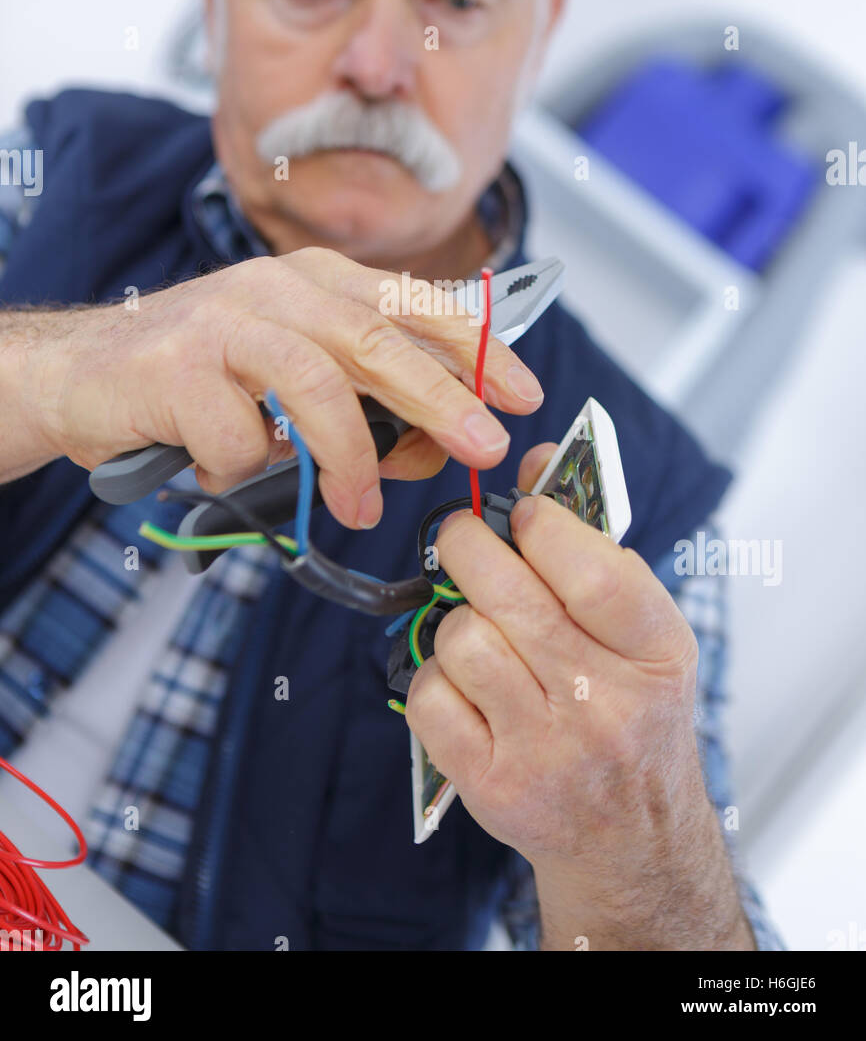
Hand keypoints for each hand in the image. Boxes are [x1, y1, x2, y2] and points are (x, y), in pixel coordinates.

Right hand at [16, 248, 543, 525]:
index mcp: (315, 280)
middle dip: (441, 397)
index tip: (523, 391)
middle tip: (483, 445)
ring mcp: (222, 322)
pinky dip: (246, 468)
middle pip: (377, 338)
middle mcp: (275, 288)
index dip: (475, 346)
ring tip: (359, 504)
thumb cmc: (201, 377)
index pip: (413, 303)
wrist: (82, 373)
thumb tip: (436, 442)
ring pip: (315, 384)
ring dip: (349, 454)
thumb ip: (362, 392)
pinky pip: (239, 433)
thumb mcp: (293, 368)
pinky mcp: (175, 366)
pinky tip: (229, 471)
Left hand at [405, 442, 754, 950]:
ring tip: (481, 630)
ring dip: (459, 622)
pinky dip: (435, 680)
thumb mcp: (643, 633)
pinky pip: (430, 697)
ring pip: (462, 640)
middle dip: (469, 546)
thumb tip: (535, 461)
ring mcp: (547, 751)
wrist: (630, 840)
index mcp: (656, 655)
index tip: (521, 512)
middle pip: (508, 595)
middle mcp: (607, 705)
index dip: (540, 523)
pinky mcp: (491, 785)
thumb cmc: (632, 715)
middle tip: (465, 539)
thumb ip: (593, 545)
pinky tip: (464, 686)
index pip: (591, 569)